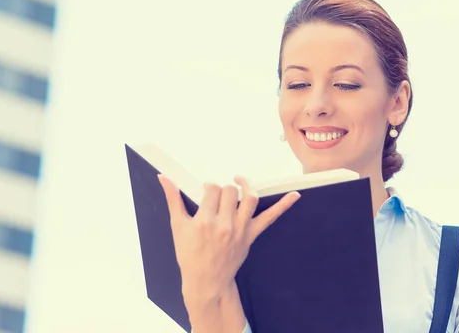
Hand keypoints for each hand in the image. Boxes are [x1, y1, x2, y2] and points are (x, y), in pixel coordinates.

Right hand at [158, 174, 300, 301]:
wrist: (207, 280)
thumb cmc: (189, 254)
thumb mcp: (178, 227)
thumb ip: (172, 199)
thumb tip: (163, 178)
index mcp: (204, 221)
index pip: (211, 188)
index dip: (208, 187)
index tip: (205, 193)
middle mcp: (224, 224)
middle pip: (229, 190)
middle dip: (223, 189)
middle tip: (217, 197)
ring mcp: (239, 230)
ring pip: (249, 198)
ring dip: (246, 186)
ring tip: (240, 183)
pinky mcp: (250, 235)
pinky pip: (269, 218)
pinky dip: (283, 206)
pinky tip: (295, 195)